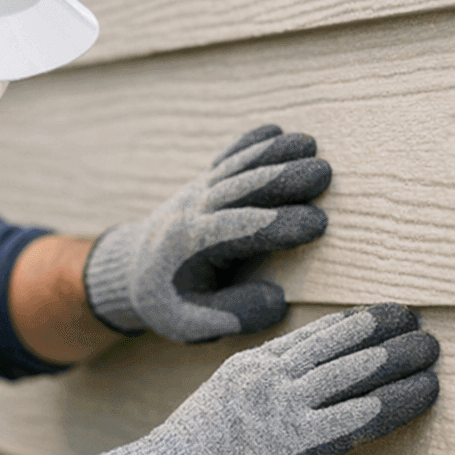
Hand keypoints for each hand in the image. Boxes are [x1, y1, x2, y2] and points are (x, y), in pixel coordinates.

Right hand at [82, 303, 438, 454]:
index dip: (351, 325)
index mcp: (250, 367)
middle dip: (383, 330)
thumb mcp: (217, 411)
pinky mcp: (304, 441)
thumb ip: (254, 401)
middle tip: (416, 319)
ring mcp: (289, 407)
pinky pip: (366, 413)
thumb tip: (289, 412)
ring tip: (432, 347)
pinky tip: (428, 391)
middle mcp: (272, 377)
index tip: (377, 316)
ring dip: (402, 357)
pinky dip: (402, 399)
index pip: (311, 336)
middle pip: (340, 342)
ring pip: (359, 370)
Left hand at [83, 125, 328, 342]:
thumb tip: (277, 300)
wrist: (130, 269)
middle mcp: (193, 210)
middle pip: (241, 189)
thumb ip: (234, 315)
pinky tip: (274, 131)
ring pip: (237, 166)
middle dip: (282, 178)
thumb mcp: (190, 324)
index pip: (239, 231)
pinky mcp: (203, 181)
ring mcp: (198, 191)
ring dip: (273, 153)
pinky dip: (248, 142)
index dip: (279, 226)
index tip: (318, 224)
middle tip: (324, 172)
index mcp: (190, 246)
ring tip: (310, 144)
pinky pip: (226, 157)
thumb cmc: (168, 300)